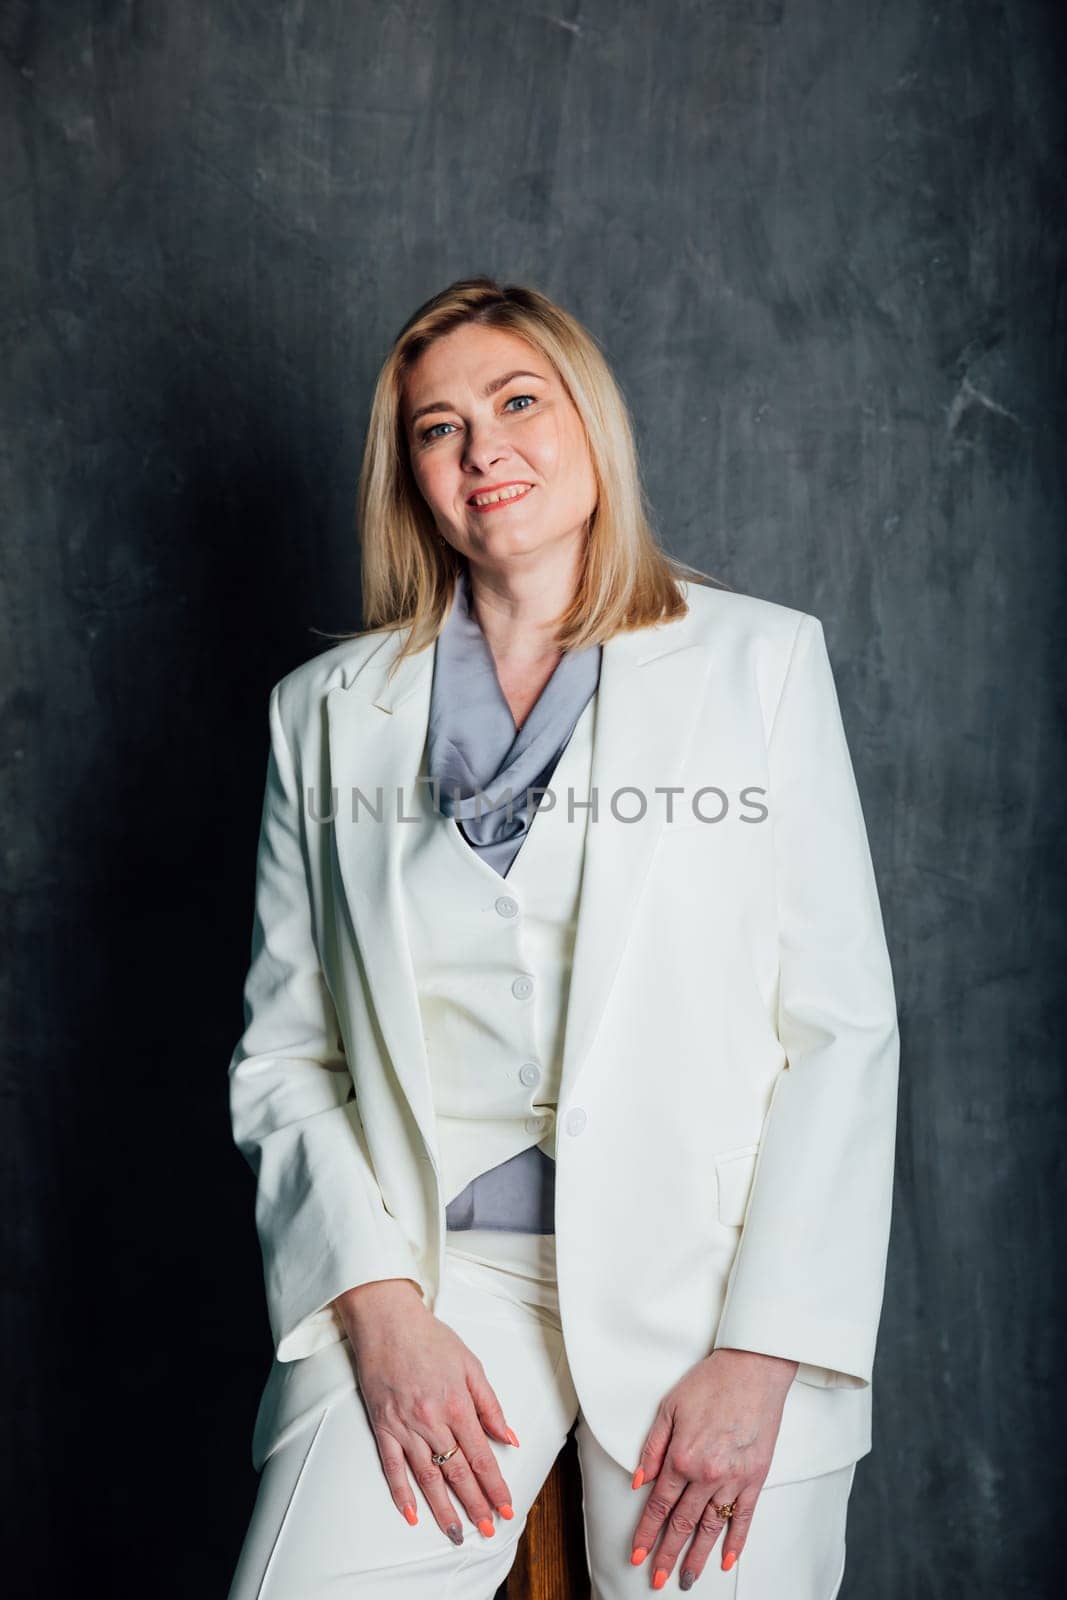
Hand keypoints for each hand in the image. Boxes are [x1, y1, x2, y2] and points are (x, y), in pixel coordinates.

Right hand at [333, 1279, 519, 1546]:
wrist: (387, 1321)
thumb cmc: (430, 1339)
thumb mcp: (470, 1364)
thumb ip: (490, 1405)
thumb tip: (509, 1438)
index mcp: (457, 1404)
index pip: (480, 1456)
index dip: (495, 1486)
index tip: (507, 1508)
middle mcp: (431, 1421)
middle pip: (457, 1473)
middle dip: (475, 1505)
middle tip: (488, 1530)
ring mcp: (404, 1427)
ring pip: (427, 1478)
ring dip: (443, 1510)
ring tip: (456, 1534)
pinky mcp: (382, 1427)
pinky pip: (392, 1468)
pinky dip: (401, 1494)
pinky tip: (412, 1515)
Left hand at [628, 1347, 797, 1588]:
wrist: (753, 1368)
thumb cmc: (710, 1382)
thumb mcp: (669, 1407)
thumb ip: (652, 1448)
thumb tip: (638, 1481)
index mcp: (681, 1456)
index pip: (658, 1505)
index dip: (646, 1532)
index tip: (637, 1554)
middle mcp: (705, 1474)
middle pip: (682, 1523)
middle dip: (667, 1553)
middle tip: (657, 1579)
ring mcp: (733, 1478)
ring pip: (711, 1527)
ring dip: (697, 1556)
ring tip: (687, 1578)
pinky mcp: (756, 1478)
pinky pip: (744, 1517)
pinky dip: (736, 1542)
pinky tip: (726, 1560)